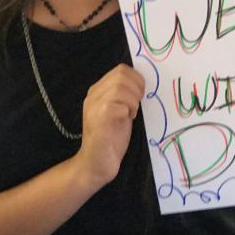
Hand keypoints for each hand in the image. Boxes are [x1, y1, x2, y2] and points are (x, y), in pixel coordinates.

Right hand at [75, 64, 144, 188]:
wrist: (95, 164)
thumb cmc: (111, 139)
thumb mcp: (119, 111)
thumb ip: (125, 97)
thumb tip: (142, 84)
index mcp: (98, 91)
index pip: (120, 70)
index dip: (136, 78)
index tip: (141, 95)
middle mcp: (93, 95)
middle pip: (121, 75)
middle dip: (136, 88)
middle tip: (137, 105)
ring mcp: (94, 106)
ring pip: (120, 87)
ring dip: (132, 101)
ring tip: (131, 114)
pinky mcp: (99, 118)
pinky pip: (117, 104)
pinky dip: (127, 110)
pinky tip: (127, 120)